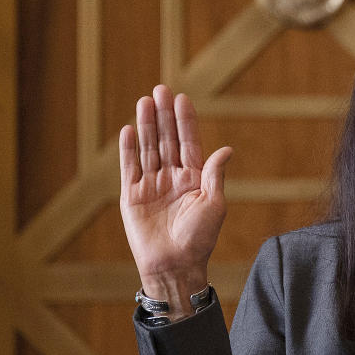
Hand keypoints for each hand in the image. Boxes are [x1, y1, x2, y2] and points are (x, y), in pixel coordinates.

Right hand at [119, 85, 231, 316]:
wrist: (175, 264)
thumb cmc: (199, 238)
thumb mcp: (214, 204)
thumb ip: (214, 174)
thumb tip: (226, 149)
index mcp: (194, 178)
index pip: (189, 143)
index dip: (185, 121)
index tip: (183, 99)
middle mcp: (172, 178)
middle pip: (167, 140)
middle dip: (165, 115)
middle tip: (161, 89)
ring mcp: (151, 185)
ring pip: (148, 148)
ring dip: (147, 125)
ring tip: (145, 101)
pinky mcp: (131, 195)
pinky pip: (129, 167)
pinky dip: (129, 148)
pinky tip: (130, 129)